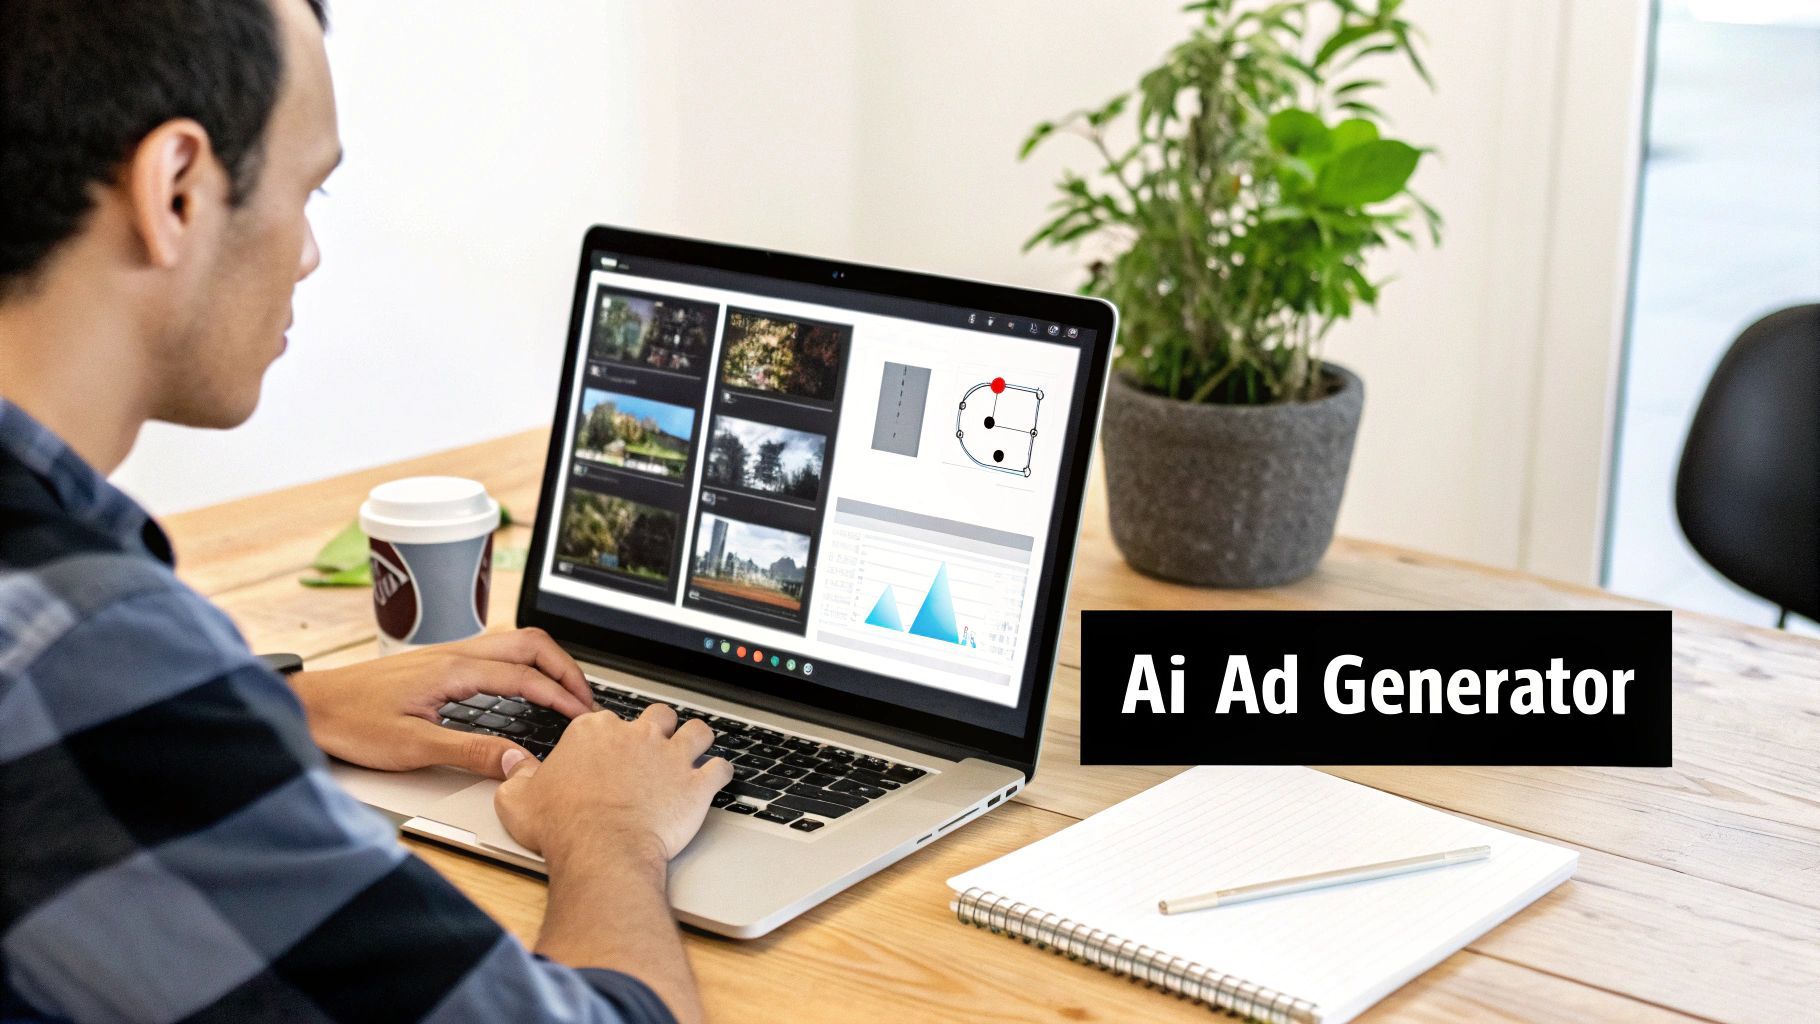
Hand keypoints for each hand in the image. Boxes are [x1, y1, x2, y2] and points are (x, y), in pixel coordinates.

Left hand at [289, 628, 594, 778]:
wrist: (310, 706)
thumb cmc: (350, 723)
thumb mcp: (412, 747)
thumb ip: (469, 752)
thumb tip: (516, 760)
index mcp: (454, 669)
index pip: (525, 675)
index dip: (560, 695)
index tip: (582, 717)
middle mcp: (455, 653)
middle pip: (530, 643)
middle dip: (566, 668)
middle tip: (586, 699)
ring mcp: (447, 653)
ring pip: (515, 642)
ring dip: (547, 663)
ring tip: (566, 691)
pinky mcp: (439, 662)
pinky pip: (497, 651)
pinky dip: (526, 664)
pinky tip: (525, 687)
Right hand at [494, 703, 732, 864]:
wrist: (601, 852)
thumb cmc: (561, 827)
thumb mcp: (518, 799)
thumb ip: (517, 775)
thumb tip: (512, 762)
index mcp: (594, 732)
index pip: (606, 720)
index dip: (609, 737)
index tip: (608, 753)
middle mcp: (636, 735)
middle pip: (657, 716)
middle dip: (658, 729)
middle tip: (654, 749)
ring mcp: (670, 757)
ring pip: (697, 731)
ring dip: (697, 741)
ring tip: (694, 753)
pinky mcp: (696, 784)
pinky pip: (720, 768)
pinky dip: (720, 773)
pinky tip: (715, 779)